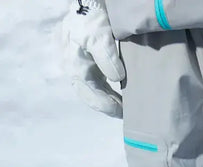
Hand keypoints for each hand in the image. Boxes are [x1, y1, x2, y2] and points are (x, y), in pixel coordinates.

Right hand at [62, 1, 125, 117]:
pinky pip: (96, 81)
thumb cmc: (92, 16)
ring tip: (125, 106)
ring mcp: (78, 63)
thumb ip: (107, 57)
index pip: (92, 95)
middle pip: (91, 96)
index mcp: (75, 66)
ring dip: (109, 99)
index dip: (108, 106)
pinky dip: (107, 89)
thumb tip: (117, 79)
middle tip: (127, 113)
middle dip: (108, 106)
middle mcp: (74, 68)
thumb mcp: (99, 34)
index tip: (124, 112)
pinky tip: (119, 92)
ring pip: (94, 90)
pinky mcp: (85, 59)